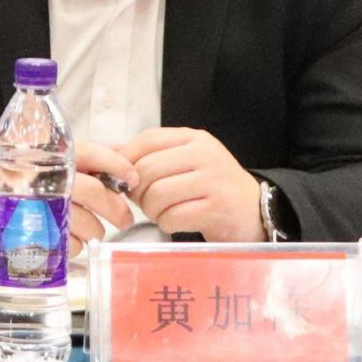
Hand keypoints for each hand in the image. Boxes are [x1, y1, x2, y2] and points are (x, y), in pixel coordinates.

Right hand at [0, 143, 139, 260]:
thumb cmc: (22, 189)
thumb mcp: (48, 168)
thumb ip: (85, 165)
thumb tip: (125, 163)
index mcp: (50, 158)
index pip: (90, 153)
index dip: (116, 164)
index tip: (133, 178)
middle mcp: (44, 178)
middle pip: (94, 192)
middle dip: (116, 209)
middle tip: (125, 219)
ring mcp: (37, 208)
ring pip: (87, 224)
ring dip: (95, 231)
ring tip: (88, 229)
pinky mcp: (32, 237)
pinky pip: (72, 246)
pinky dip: (76, 246)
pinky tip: (64, 239)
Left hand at [117, 127, 264, 242]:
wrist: (254, 211)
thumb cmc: (212, 187)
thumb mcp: (185, 162)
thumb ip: (150, 156)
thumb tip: (108, 152)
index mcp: (194, 138)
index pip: (148, 140)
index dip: (126, 159)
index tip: (122, 177)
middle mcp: (205, 154)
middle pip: (148, 169)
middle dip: (137, 191)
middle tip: (142, 201)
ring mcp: (213, 180)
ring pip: (158, 194)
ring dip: (151, 210)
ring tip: (160, 212)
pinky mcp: (218, 207)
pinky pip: (174, 216)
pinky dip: (166, 223)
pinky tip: (174, 222)